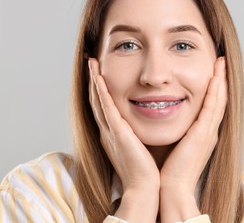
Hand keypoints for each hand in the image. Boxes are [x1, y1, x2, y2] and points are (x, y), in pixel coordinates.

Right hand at [88, 58, 158, 221]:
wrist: (144, 187)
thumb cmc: (145, 170)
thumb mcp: (139, 147)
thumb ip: (137, 135)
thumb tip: (143, 124)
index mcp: (114, 135)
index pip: (104, 107)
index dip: (99, 90)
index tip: (99, 74)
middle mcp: (108, 131)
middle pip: (96, 101)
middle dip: (93, 81)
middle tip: (91, 63)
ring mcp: (110, 131)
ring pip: (98, 100)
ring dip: (94, 81)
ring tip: (91, 63)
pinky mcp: (117, 133)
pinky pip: (106, 108)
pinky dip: (101, 92)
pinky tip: (99, 78)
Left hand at [159, 57, 227, 220]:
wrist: (172, 187)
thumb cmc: (172, 168)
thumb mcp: (179, 145)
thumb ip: (181, 131)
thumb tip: (175, 119)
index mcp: (204, 133)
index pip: (213, 105)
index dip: (215, 87)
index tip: (214, 70)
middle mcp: (210, 131)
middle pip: (220, 99)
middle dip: (221, 79)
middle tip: (221, 61)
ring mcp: (209, 132)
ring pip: (219, 101)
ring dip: (220, 80)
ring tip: (221, 62)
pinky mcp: (203, 135)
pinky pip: (211, 109)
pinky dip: (215, 92)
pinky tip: (215, 78)